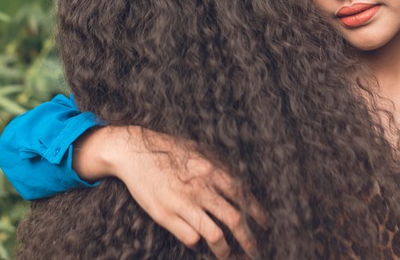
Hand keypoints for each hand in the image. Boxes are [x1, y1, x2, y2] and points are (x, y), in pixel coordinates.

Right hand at [73, 126, 266, 258]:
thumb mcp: (198, 152)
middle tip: (255, 250)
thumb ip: (217, 169)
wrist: (134, 152)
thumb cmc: (167, 151)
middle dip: (249, 239)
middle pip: (234, 219)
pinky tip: (199, 242)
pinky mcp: (165, 215)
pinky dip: (198, 242)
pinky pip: (190, 237)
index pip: (242, 196)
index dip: (256, 212)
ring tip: (230, 256)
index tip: (265, 224)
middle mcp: (201, 188)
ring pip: (214, 235)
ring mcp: (183, 203)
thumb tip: (238, 187)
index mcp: (211, 171)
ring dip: (226, 250)